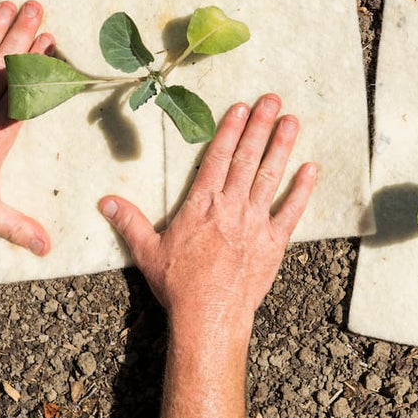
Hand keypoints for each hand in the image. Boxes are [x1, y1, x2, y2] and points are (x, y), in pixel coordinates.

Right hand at [100, 95, 316, 337]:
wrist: (208, 318)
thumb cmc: (178, 286)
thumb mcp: (147, 252)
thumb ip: (130, 222)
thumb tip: (105, 201)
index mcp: (202, 204)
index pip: (218, 157)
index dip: (230, 129)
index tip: (241, 107)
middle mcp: (231, 207)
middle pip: (247, 158)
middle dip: (260, 125)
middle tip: (273, 99)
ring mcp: (255, 223)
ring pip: (270, 177)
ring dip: (282, 147)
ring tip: (292, 121)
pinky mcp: (274, 243)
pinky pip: (291, 212)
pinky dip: (302, 190)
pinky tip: (311, 168)